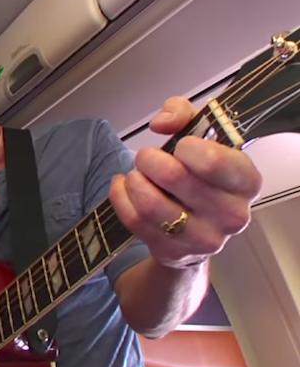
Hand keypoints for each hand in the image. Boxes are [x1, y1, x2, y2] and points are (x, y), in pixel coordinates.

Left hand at [109, 96, 262, 267]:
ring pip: (150, 204)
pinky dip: (120, 197)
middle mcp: (231, 215)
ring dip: (134, 181)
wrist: (198, 225)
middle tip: (146, 157)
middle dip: (150, 159)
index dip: (187, 147)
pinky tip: (123, 186)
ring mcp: (203, 238)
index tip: (180, 145)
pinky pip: (134, 221)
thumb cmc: (200, 174)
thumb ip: (183, 114)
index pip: (214, 161)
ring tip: (135, 174)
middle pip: (174, 178)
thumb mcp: (201, 136)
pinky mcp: (174, 252)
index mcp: (246, 182)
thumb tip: (161, 123)